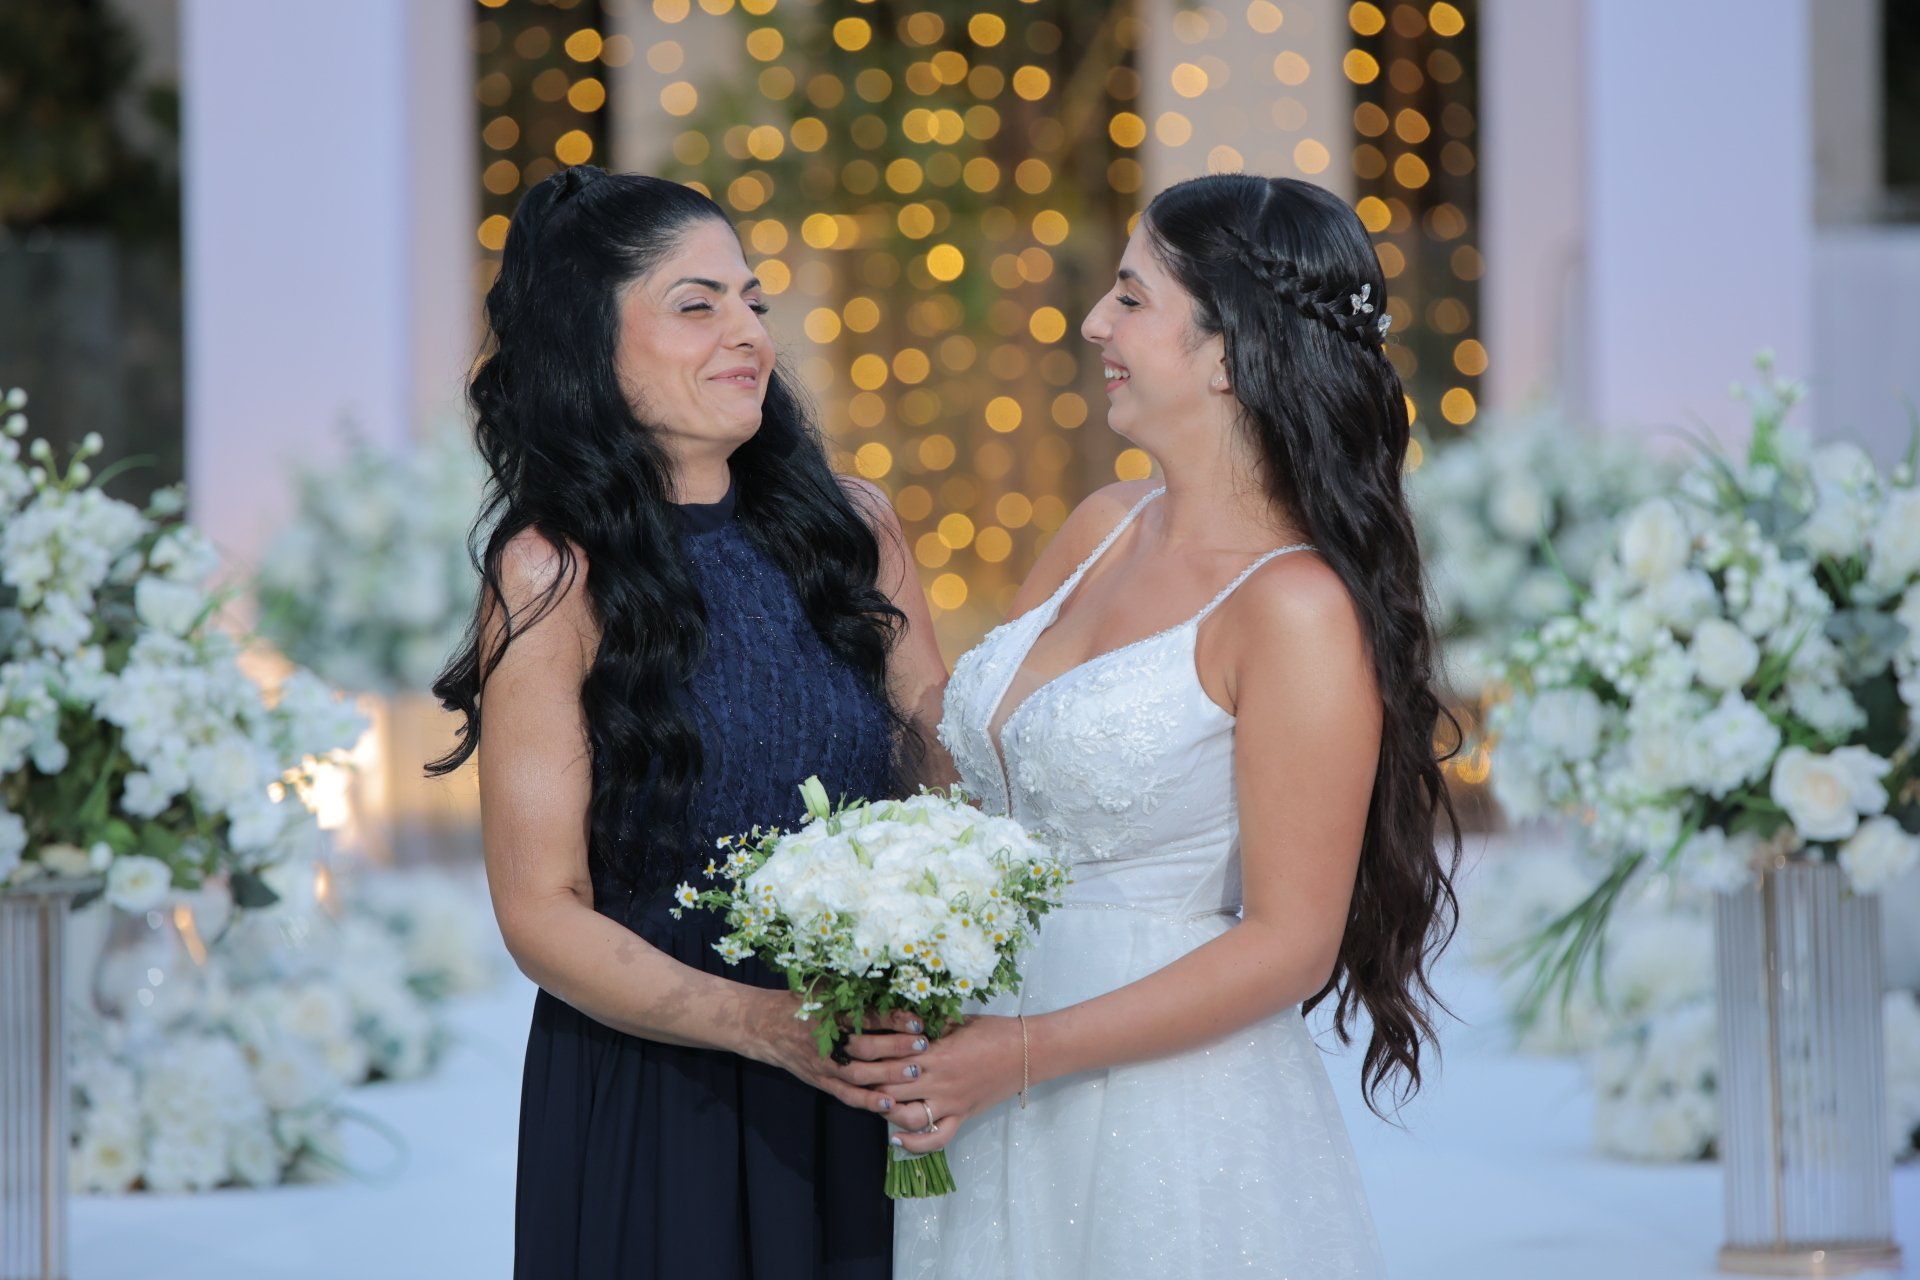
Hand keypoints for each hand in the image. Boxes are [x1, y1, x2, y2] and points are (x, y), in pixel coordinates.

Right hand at [741, 991, 919, 1116]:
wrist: (765, 1027)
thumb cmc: (801, 1003)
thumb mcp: (823, 988)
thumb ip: (852, 989)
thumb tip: (892, 983)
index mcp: (828, 1013)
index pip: (865, 1017)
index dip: (892, 1019)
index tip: (917, 1020)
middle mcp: (825, 1041)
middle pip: (865, 1047)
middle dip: (896, 1047)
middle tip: (924, 1046)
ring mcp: (822, 1065)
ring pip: (859, 1074)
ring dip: (888, 1075)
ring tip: (914, 1073)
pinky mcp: (821, 1081)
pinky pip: (846, 1095)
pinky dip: (867, 1101)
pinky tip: (889, 1104)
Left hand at [840, 1014, 1023, 1153]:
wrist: (1029, 1051)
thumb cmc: (993, 1030)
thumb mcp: (956, 1019)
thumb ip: (927, 1023)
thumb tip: (897, 1019)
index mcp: (935, 1051)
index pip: (888, 1055)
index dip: (864, 1053)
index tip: (849, 1049)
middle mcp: (938, 1080)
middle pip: (889, 1088)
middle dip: (866, 1084)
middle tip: (849, 1079)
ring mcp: (951, 1102)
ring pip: (907, 1117)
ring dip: (886, 1112)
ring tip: (873, 1104)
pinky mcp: (962, 1116)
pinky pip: (936, 1139)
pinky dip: (914, 1143)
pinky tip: (897, 1138)